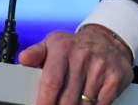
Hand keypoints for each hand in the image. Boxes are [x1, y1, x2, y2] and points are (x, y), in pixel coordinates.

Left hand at [19, 24, 134, 104]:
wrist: (108, 40)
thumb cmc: (75, 47)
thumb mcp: (53, 44)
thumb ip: (36, 53)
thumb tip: (23, 59)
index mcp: (63, 48)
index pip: (51, 82)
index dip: (45, 101)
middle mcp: (82, 56)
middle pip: (66, 98)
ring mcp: (100, 67)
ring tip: (70, 104)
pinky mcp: (114, 78)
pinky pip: (101, 104)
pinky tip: (86, 104)